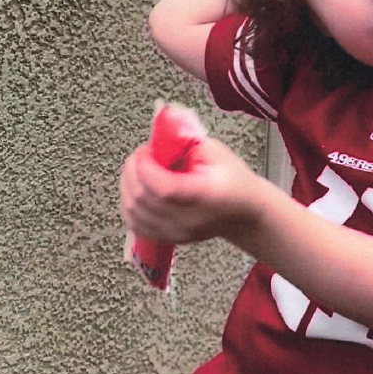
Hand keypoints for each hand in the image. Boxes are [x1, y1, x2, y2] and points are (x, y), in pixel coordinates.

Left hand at [119, 138, 259, 243]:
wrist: (244, 211)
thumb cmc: (233, 180)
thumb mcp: (216, 150)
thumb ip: (185, 141)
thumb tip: (157, 135)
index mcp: (206, 195)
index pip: (164, 189)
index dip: (146, 168)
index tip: (145, 150)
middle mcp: (190, 219)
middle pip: (143, 201)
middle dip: (133, 171)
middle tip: (141, 155)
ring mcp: (177, 233)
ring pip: (133, 213)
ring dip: (128, 186)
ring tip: (139, 169)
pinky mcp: (168, 238)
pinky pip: (134, 224)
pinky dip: (128, 204)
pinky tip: (136, 189)